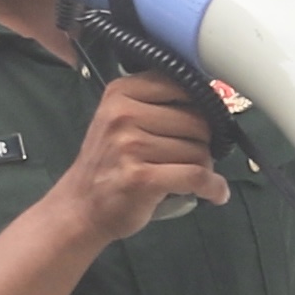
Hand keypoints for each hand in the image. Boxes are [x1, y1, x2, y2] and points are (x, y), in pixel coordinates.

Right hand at [41, 70, 227, 244]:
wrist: (80, 207)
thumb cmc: (108, 164)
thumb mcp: (121, 120)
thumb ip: (157, 104)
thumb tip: (213, 101)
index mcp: (121, 93)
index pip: (184, 87)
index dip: (201, 108)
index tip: (197, 124)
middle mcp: (123, 115)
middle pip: (198, 121)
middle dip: (203, 143)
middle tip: (188, 157)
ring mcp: (131, 146)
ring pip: (200, 151)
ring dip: (203, 167)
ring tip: (185, 176)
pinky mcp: (142, 178)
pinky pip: (197, 176)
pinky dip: (213, 187)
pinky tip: (214, 193)